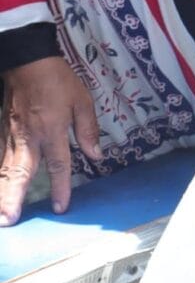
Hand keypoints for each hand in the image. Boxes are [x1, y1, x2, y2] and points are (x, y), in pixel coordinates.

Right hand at [1, 56, 101, 224]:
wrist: (29, 61)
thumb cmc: (58, 80)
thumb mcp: (83, 101)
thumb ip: (88, 130)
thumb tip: (96, 155)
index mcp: (52, 131)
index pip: (58, 166)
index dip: (60, 188)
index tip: (60, 208)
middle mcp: (29, 138)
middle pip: (20, 173)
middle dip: (13, 198)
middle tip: (8, 220)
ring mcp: (12, 135)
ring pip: (5, 169)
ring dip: (2, 192)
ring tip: (0, 214)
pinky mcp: (3, 131)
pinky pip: (0, 158)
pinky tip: (0, 186)